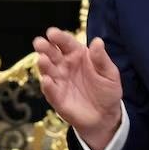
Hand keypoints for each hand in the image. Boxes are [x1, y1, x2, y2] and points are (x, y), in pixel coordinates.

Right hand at [32, 28, 122, 149]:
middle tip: (39, 43)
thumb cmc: (107, 91)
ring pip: (47, 70)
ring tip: (42, 59)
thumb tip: (97, 41)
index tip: (52, 33)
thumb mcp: (109, 73)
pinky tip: (47, 80)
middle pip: (52, 53)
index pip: (66, 43)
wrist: (106, 116)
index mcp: (77, 55)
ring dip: (43, 64)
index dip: (59, 37)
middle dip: (44, 47)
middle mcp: (64, 65)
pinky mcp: (56, 97)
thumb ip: (101, 59)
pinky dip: (47, 85)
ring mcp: (59, 81)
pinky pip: (50, 90)